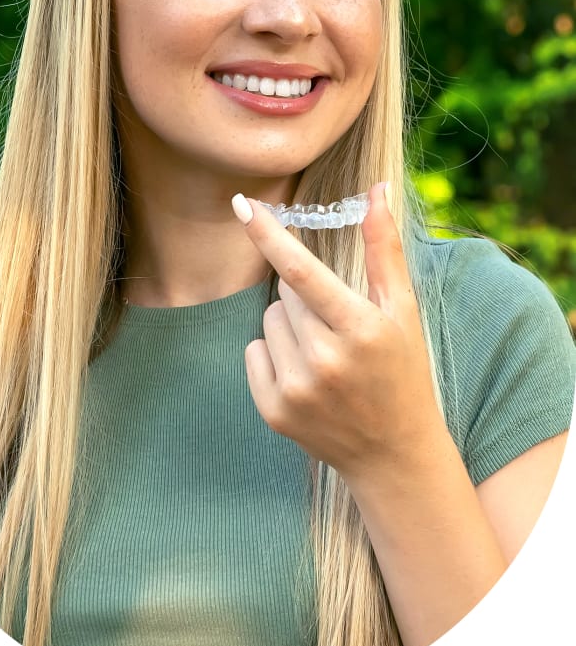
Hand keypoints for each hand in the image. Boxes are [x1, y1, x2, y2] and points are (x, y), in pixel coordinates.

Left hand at [232, 182, 445, 489]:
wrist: (394, 454)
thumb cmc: (403, 371)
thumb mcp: (403, 311)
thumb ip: (384, 249)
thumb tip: (375, 190)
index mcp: (360, 330)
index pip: (302, 271)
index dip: (269, 235)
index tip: (242, 205)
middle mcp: (325, 361)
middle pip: (285, 293)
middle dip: (306, 299)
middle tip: (338, 328)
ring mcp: (297, 390)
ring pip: (268, 321)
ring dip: (290, 327)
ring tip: (325, 354)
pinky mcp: (275, 411)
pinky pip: (253, 352)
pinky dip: (272, 355)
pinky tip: (306, 376)